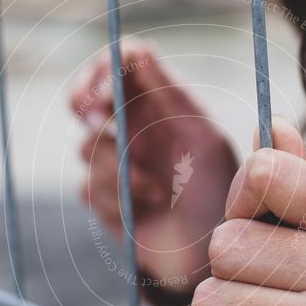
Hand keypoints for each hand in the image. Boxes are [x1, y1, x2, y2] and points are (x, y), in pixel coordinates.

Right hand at [71, 39, 237, 289]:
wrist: (212, 253)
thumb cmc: (221, 193)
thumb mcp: (204, 139)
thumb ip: (172, 95)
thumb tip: (138, 51)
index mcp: (160, 102)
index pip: (118, 62)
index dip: (103, 71)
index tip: (107, 94)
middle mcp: (134, 126)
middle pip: (84, 98)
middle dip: (88, 110)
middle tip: (104, 125)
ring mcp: (115, 161)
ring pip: (85, 147)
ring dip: (118, 170)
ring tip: (156, 191)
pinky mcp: (104, 197)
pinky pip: (86, 187)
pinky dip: (113, 198)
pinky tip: (142, 210)